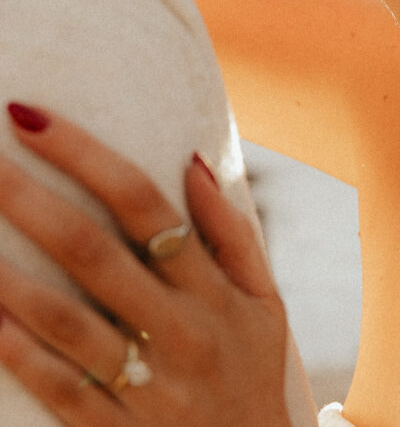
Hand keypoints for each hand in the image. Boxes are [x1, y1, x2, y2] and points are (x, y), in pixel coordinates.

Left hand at [0, 103, 291, 425]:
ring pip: (65, 321)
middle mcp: (178, 330)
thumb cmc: (253, 371)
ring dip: (8, 275)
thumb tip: (190, 162)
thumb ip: (231, 232)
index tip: (33, 119)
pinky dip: (17, 351)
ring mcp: (145, 385)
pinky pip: (58, 388)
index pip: (144, 204)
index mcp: (212, 288)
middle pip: (92, 252)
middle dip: (29, 200)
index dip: (85, 156)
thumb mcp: (266, 300)